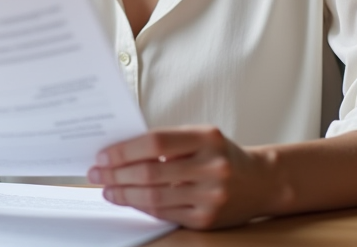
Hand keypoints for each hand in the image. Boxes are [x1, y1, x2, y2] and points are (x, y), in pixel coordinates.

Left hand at [87, 126, 265, 229]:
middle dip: (116, 174)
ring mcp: (211, 195)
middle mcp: (212, 166)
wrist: (261, 181)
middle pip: (150, 172)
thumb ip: (167, 141)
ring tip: (107, 189)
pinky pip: (165, 213)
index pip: (155, 142)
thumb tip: (120, 152)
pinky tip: (129, 200)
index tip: (103, 155)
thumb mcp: (200, 137)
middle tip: (96, 173)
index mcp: (207, 138)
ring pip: (154, 196)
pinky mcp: (207, 219)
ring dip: (123, 193)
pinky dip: (141, 206)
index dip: (124, 150)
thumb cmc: (222, 155)